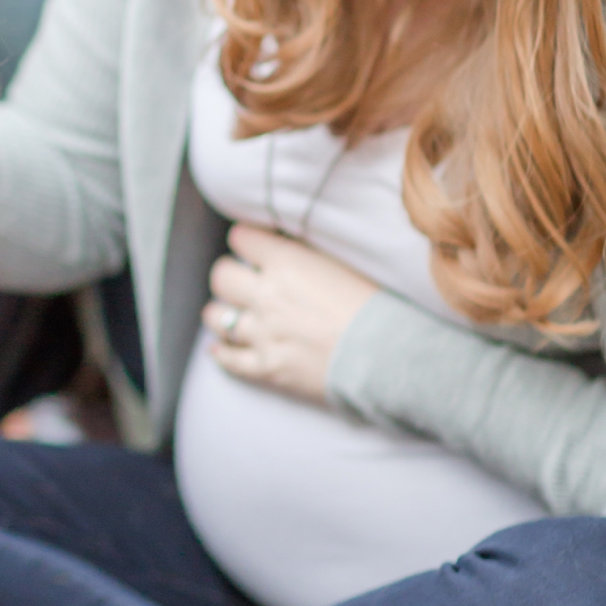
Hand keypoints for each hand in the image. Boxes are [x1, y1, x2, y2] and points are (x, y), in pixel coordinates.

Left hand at [204, 222, 377, 402]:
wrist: (388, 358)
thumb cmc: (376, 307)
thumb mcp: (340, 265)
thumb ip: (304, 257)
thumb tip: (282, 248)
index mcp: (287, 263)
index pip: (241, 237)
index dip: (246, 241)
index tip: (253, 247)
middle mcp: (267, 295)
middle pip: (221, 276)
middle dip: (230, 276)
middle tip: (243, 282)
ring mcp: (263, 334)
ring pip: (216, 317)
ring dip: (223, 313)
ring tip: (233, 314)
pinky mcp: (267, 368)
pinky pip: (228, 359)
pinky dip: (222, 352)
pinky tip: (220, 348)